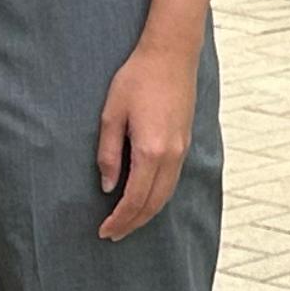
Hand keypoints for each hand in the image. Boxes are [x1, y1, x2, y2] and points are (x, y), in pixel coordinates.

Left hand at [97, 40, 199, 240]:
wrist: (171, 55)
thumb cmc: (137, 79)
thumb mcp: (111, 115)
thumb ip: (108, 154)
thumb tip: (108, 185)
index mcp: (151, 150)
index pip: (135, 198)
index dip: (119, 219)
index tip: (104, 230)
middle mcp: (172, 155)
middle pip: (154, 203)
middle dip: (133, 223)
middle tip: (113, 235)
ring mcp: (183, 149)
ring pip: (167, 194)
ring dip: (147, 213)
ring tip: (127, 222)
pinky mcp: (186, 142)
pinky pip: (173, 180)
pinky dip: (158, 197)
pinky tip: (145, 197)